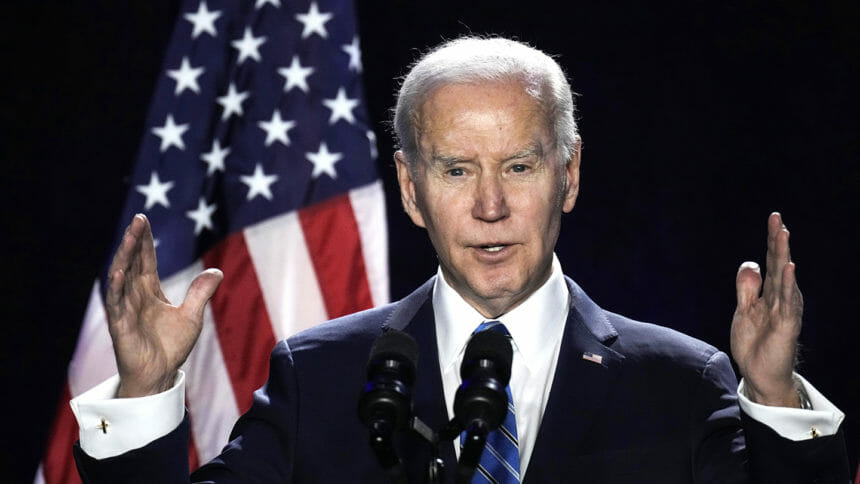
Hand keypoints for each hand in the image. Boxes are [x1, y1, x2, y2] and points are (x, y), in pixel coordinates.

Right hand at [106, 214, 222, 397]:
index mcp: (148, 291)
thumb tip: (217, 271)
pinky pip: (116, 303)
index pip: (145, 260)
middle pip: (132, 262)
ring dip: (125, 256)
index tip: (143, 220)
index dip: (144, 241)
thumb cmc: (170, 347)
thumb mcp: (192, 315)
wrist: (160, 374)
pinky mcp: (120, 324)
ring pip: (121, 277)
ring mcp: (125, 308)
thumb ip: (201, 293)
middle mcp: (134, 295)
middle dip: (134, 240)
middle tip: (138, 219)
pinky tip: (119, 271)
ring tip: (130, 236)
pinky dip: (117, 287)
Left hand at [730, 212, 802, 406]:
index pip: (772, 261)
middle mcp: (781, 297)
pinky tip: (789, 267)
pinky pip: (787, 301)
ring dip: (783, 255)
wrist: (760, 373)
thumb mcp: (744, 310)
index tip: (773, 218)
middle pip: (779, 263)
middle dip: (777, 240)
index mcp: (770, 292)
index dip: (771, 241)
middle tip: (776, 218)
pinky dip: (788, 283)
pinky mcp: (786, 324)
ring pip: (784, 277)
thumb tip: (752, 262)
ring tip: (783, 234)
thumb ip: (747, 287)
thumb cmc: (755, 342)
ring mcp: (785, 309)